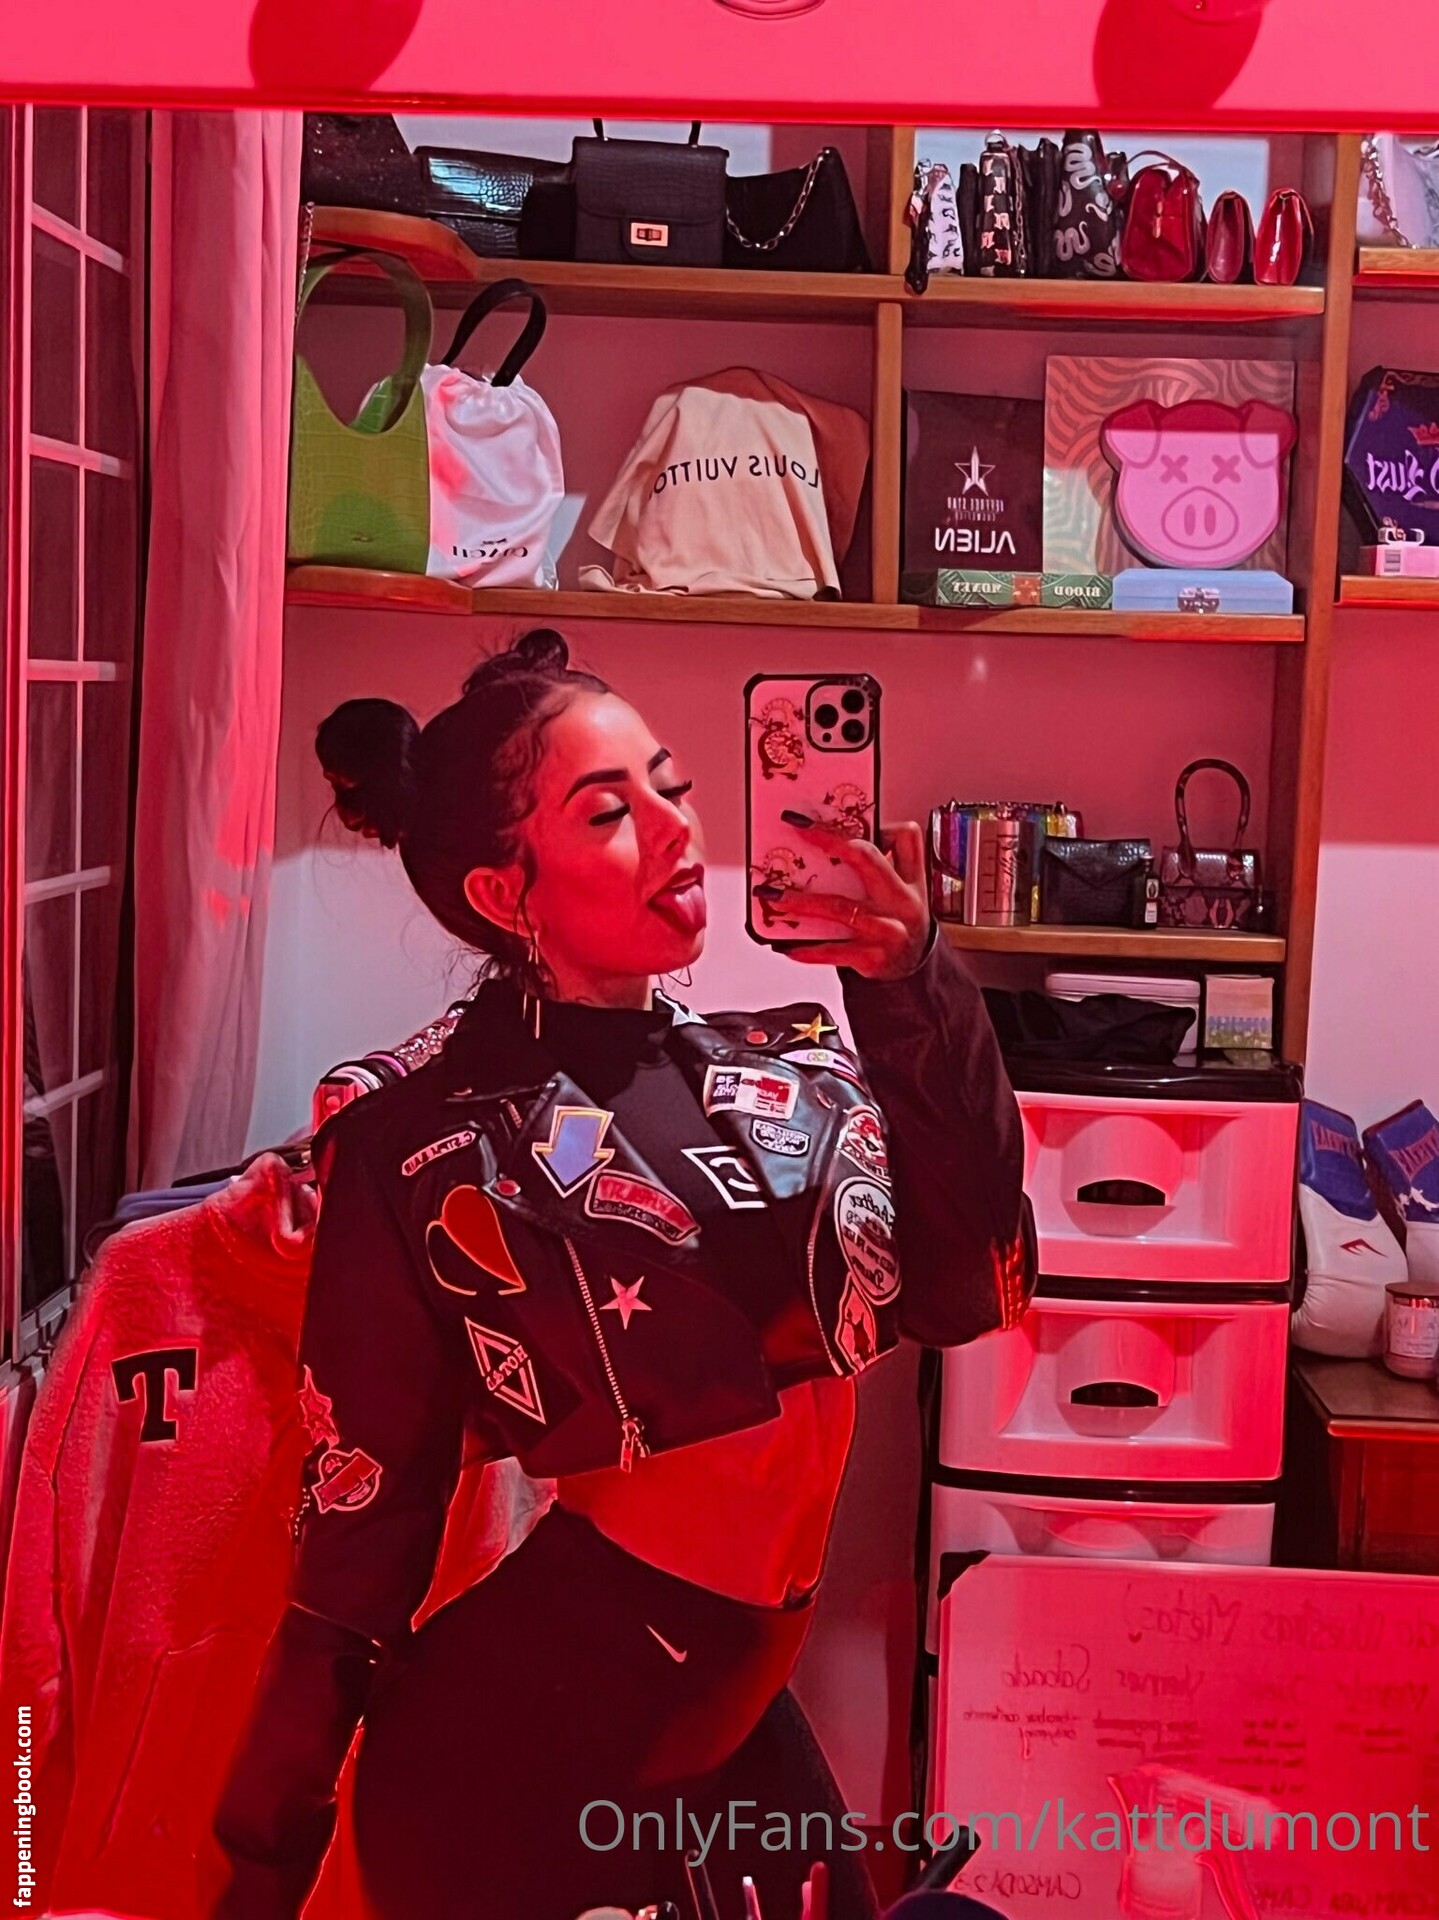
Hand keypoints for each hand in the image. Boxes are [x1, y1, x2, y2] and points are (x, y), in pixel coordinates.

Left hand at [775, 819, 931, 979]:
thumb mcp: (904, 890)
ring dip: (802, 901)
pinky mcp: (873, 958)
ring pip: (840, 907)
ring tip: (773, 895)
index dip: (876, 823)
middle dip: (830, 841)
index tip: (844, 817)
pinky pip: (834, 951)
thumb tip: (829, 842)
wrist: (915, 970)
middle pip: (868, 858)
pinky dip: (808, 949)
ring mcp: (889, 930)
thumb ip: (882, 864)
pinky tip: (787, 946)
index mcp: (911, 879)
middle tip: (799, 830)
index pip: (905, 837)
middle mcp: (903, 901)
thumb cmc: (899, 921)